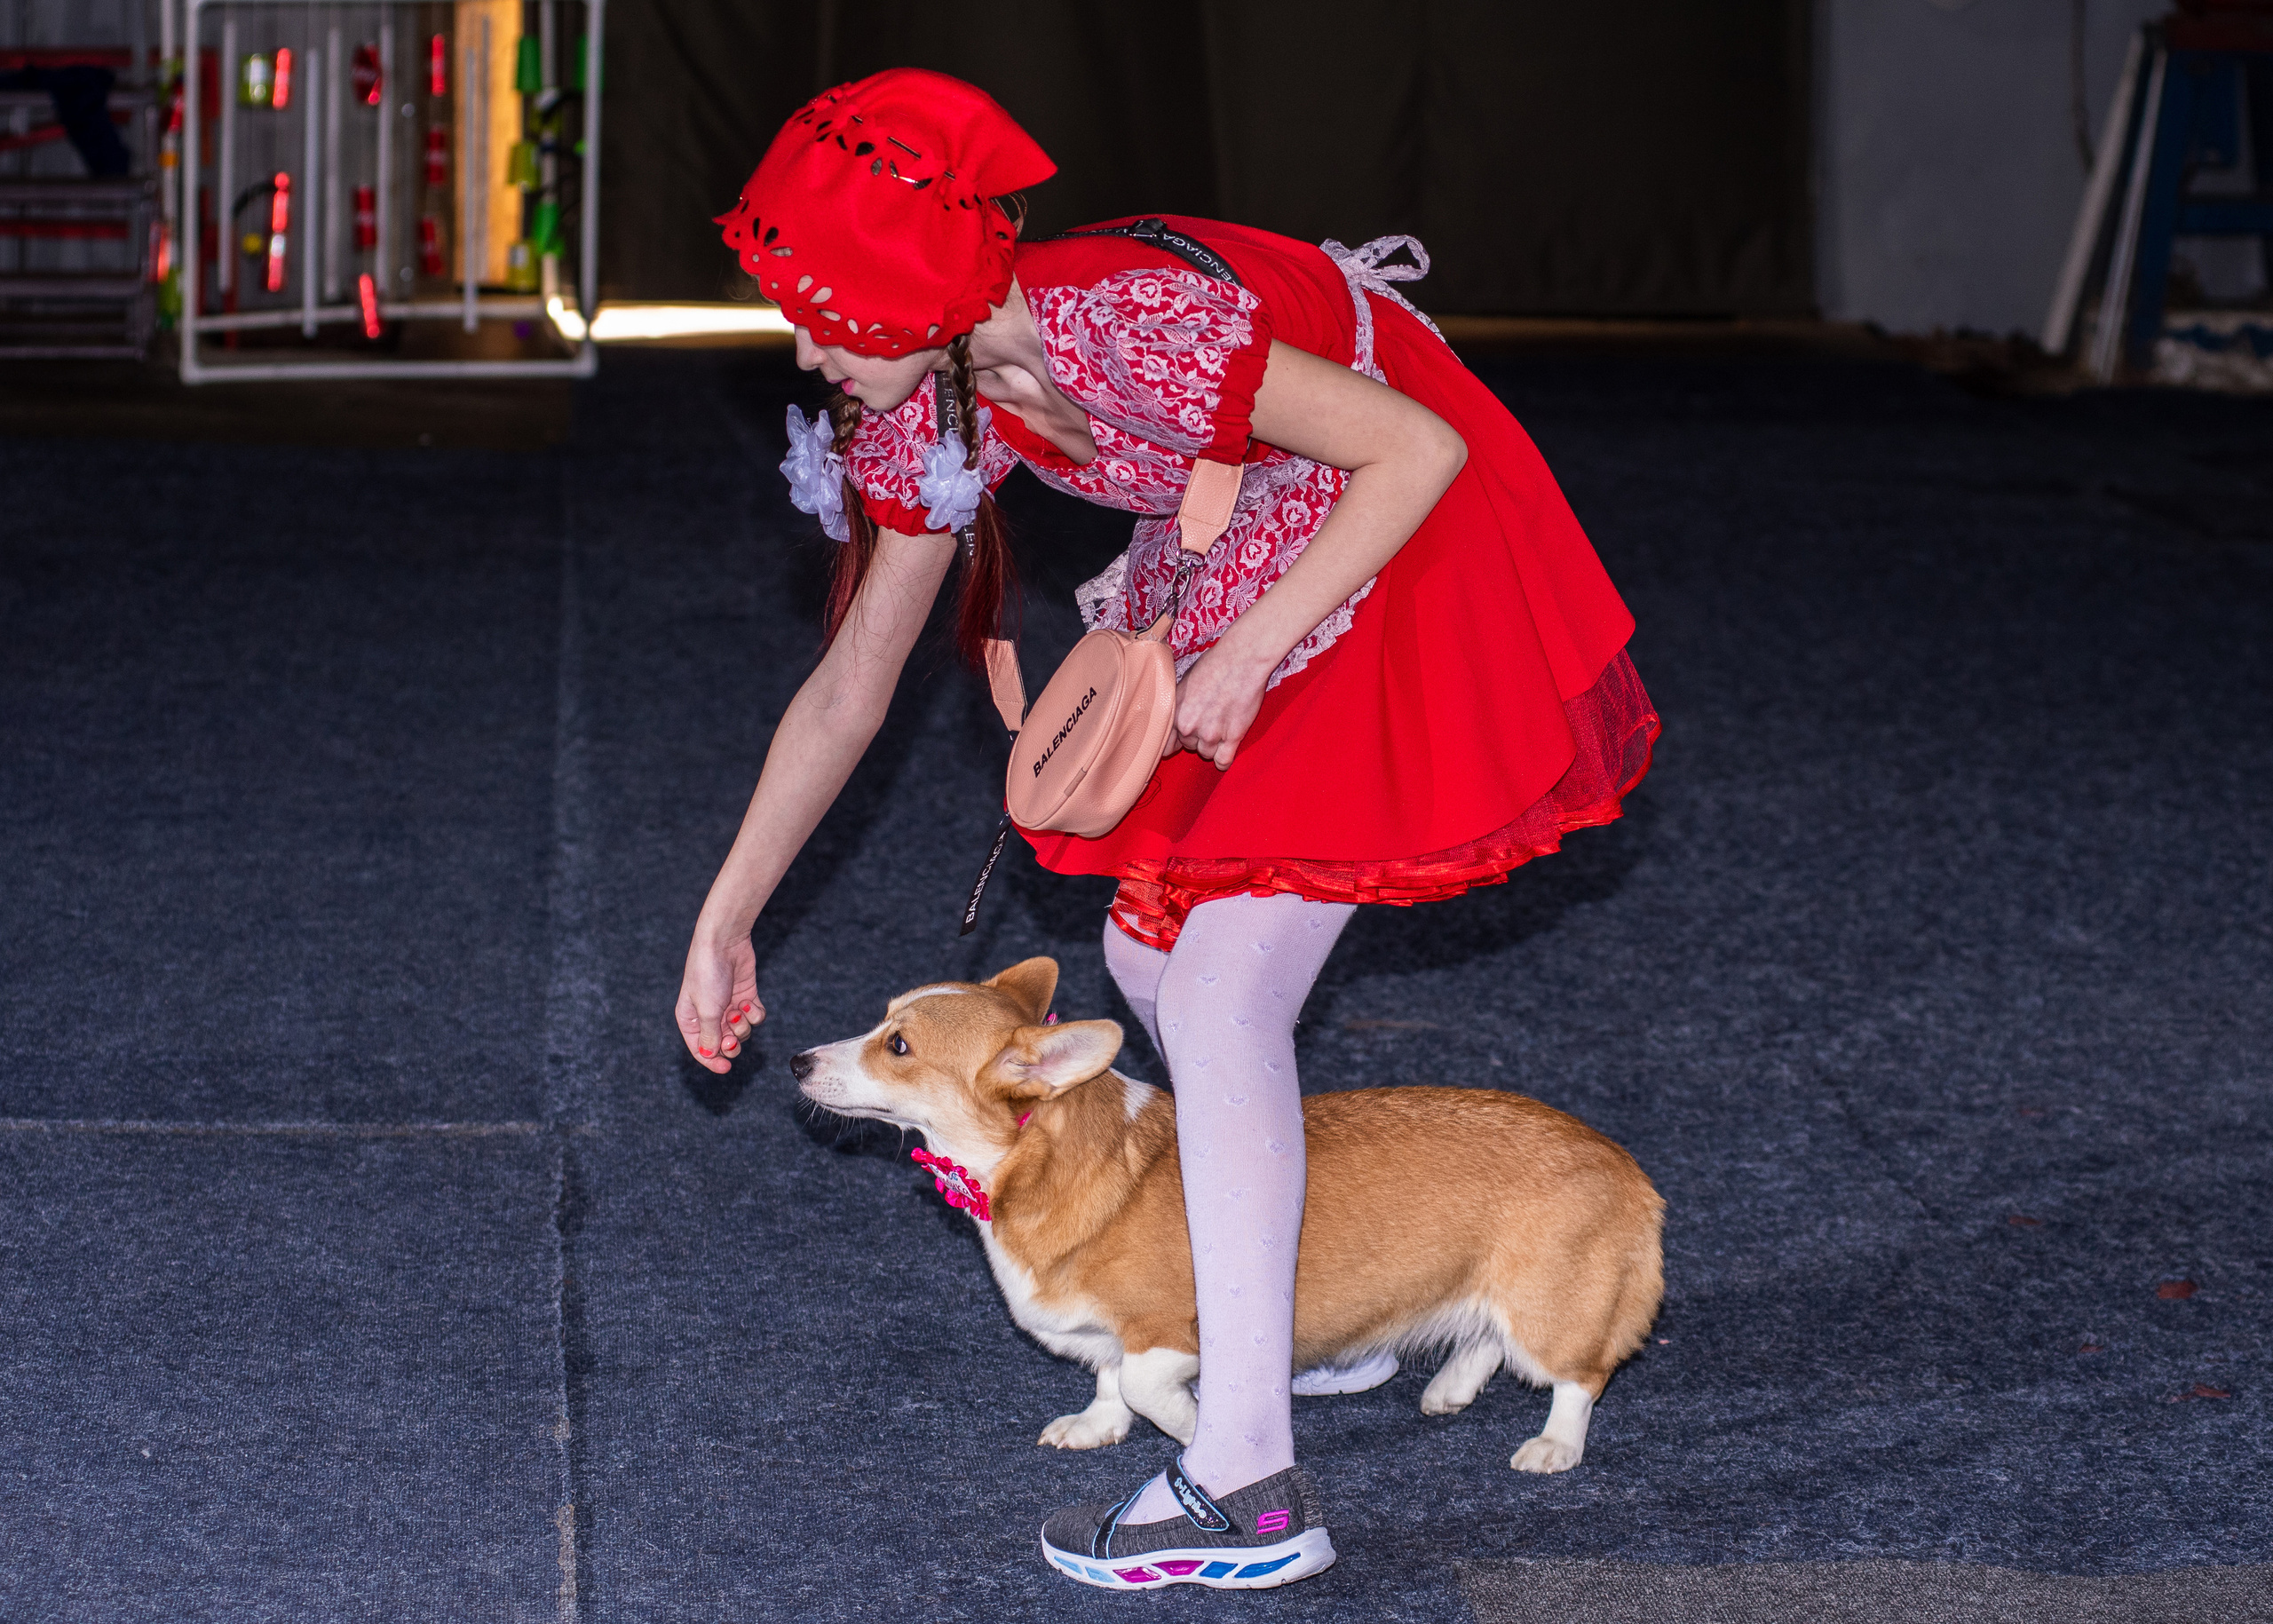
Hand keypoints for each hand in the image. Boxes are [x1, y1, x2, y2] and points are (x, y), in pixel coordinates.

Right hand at [677, 925, 762, 1072]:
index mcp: (689, 1019)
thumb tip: (711, 1054)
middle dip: (732, 1042)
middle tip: (733, 1036)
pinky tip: (749, 1003)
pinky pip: (754, 1017)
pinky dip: (754, 1014)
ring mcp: (728, 1006)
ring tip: (740, 1011)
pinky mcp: (745, 997)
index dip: (713, 1060)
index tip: (726, 1068)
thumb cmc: (708, 974)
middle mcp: (708, 1015)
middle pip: (724, 1043)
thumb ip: (710, 1036)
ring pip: (741, 1031)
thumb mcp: (707, 1010)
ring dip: (743, 1026)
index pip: (701, 1049)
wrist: (724, 942)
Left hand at [1165, 642, 1269, 769]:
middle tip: (1209, 720)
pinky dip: (1223, 761)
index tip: (1181, 740)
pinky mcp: (1232, 737)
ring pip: (1206, 754)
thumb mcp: (1185, 683)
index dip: (1175, 741)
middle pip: (1189, 746)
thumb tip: (1174, 719)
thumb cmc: (1214, 665)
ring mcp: (1211, 734)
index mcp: (1174, 712)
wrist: (1241, 660)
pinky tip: (1225, 752)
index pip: (1166, 744)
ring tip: (1221, 728)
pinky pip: (1223, 761)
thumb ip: (1178, 706)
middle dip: (1197, 737)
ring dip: (1212, 745)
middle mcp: (1188, 727)